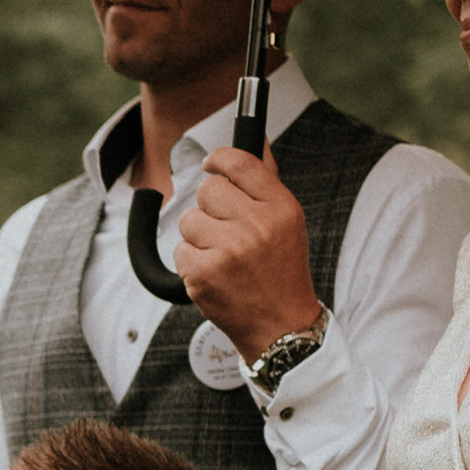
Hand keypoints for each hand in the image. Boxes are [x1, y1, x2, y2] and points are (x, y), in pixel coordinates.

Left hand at [172, 145, 323, 352]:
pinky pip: (180, 250)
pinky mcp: (204, 274)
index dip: (218, 159)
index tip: (211, 164)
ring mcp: (229, 250)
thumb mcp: (288, 224)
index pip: (239, 162)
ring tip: (222, 257)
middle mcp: (257, 226)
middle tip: (225, 231)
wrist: (281, 328)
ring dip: (199, 237)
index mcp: (281, 208)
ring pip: (189, 220)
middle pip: (207, 189)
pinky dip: (192, 263)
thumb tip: (252, 140)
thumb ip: (265, 184)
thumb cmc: (281, 273)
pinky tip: (214, 275)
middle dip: (210, 208)